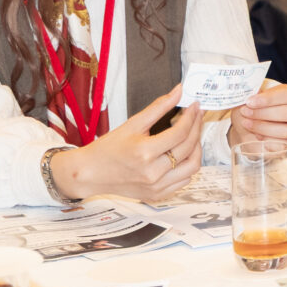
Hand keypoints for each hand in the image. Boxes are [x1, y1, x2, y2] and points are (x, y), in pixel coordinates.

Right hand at [55, 84, 203, 201]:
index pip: (180, 133)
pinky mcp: (157, 194)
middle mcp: (153, 172)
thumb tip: (178, 91)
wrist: (89, 174)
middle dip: (197, 128)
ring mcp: (156, 186)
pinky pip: (184, 180)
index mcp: (144, 152)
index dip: (191, 117)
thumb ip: (158, 107)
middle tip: (197, 117)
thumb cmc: (107, 149)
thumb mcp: (132, 124)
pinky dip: (188, 166)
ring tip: (192, 135)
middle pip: (188, 148)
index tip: (195, 107)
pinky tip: (183, 154)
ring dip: (197, 149)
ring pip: (192, 167)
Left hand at [231, 81, 286, 150]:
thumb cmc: (249, 113)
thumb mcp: (246, 101)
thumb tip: (253, 90)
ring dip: (263, 128)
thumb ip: (250, 94)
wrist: (245, 133)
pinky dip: (267, 142)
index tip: (249, 102)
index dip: (268, 98)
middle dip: (264, 114)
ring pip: (286, 130)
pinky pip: (284, 145)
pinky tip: (258, 137)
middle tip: (246, 113)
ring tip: (248, 124)